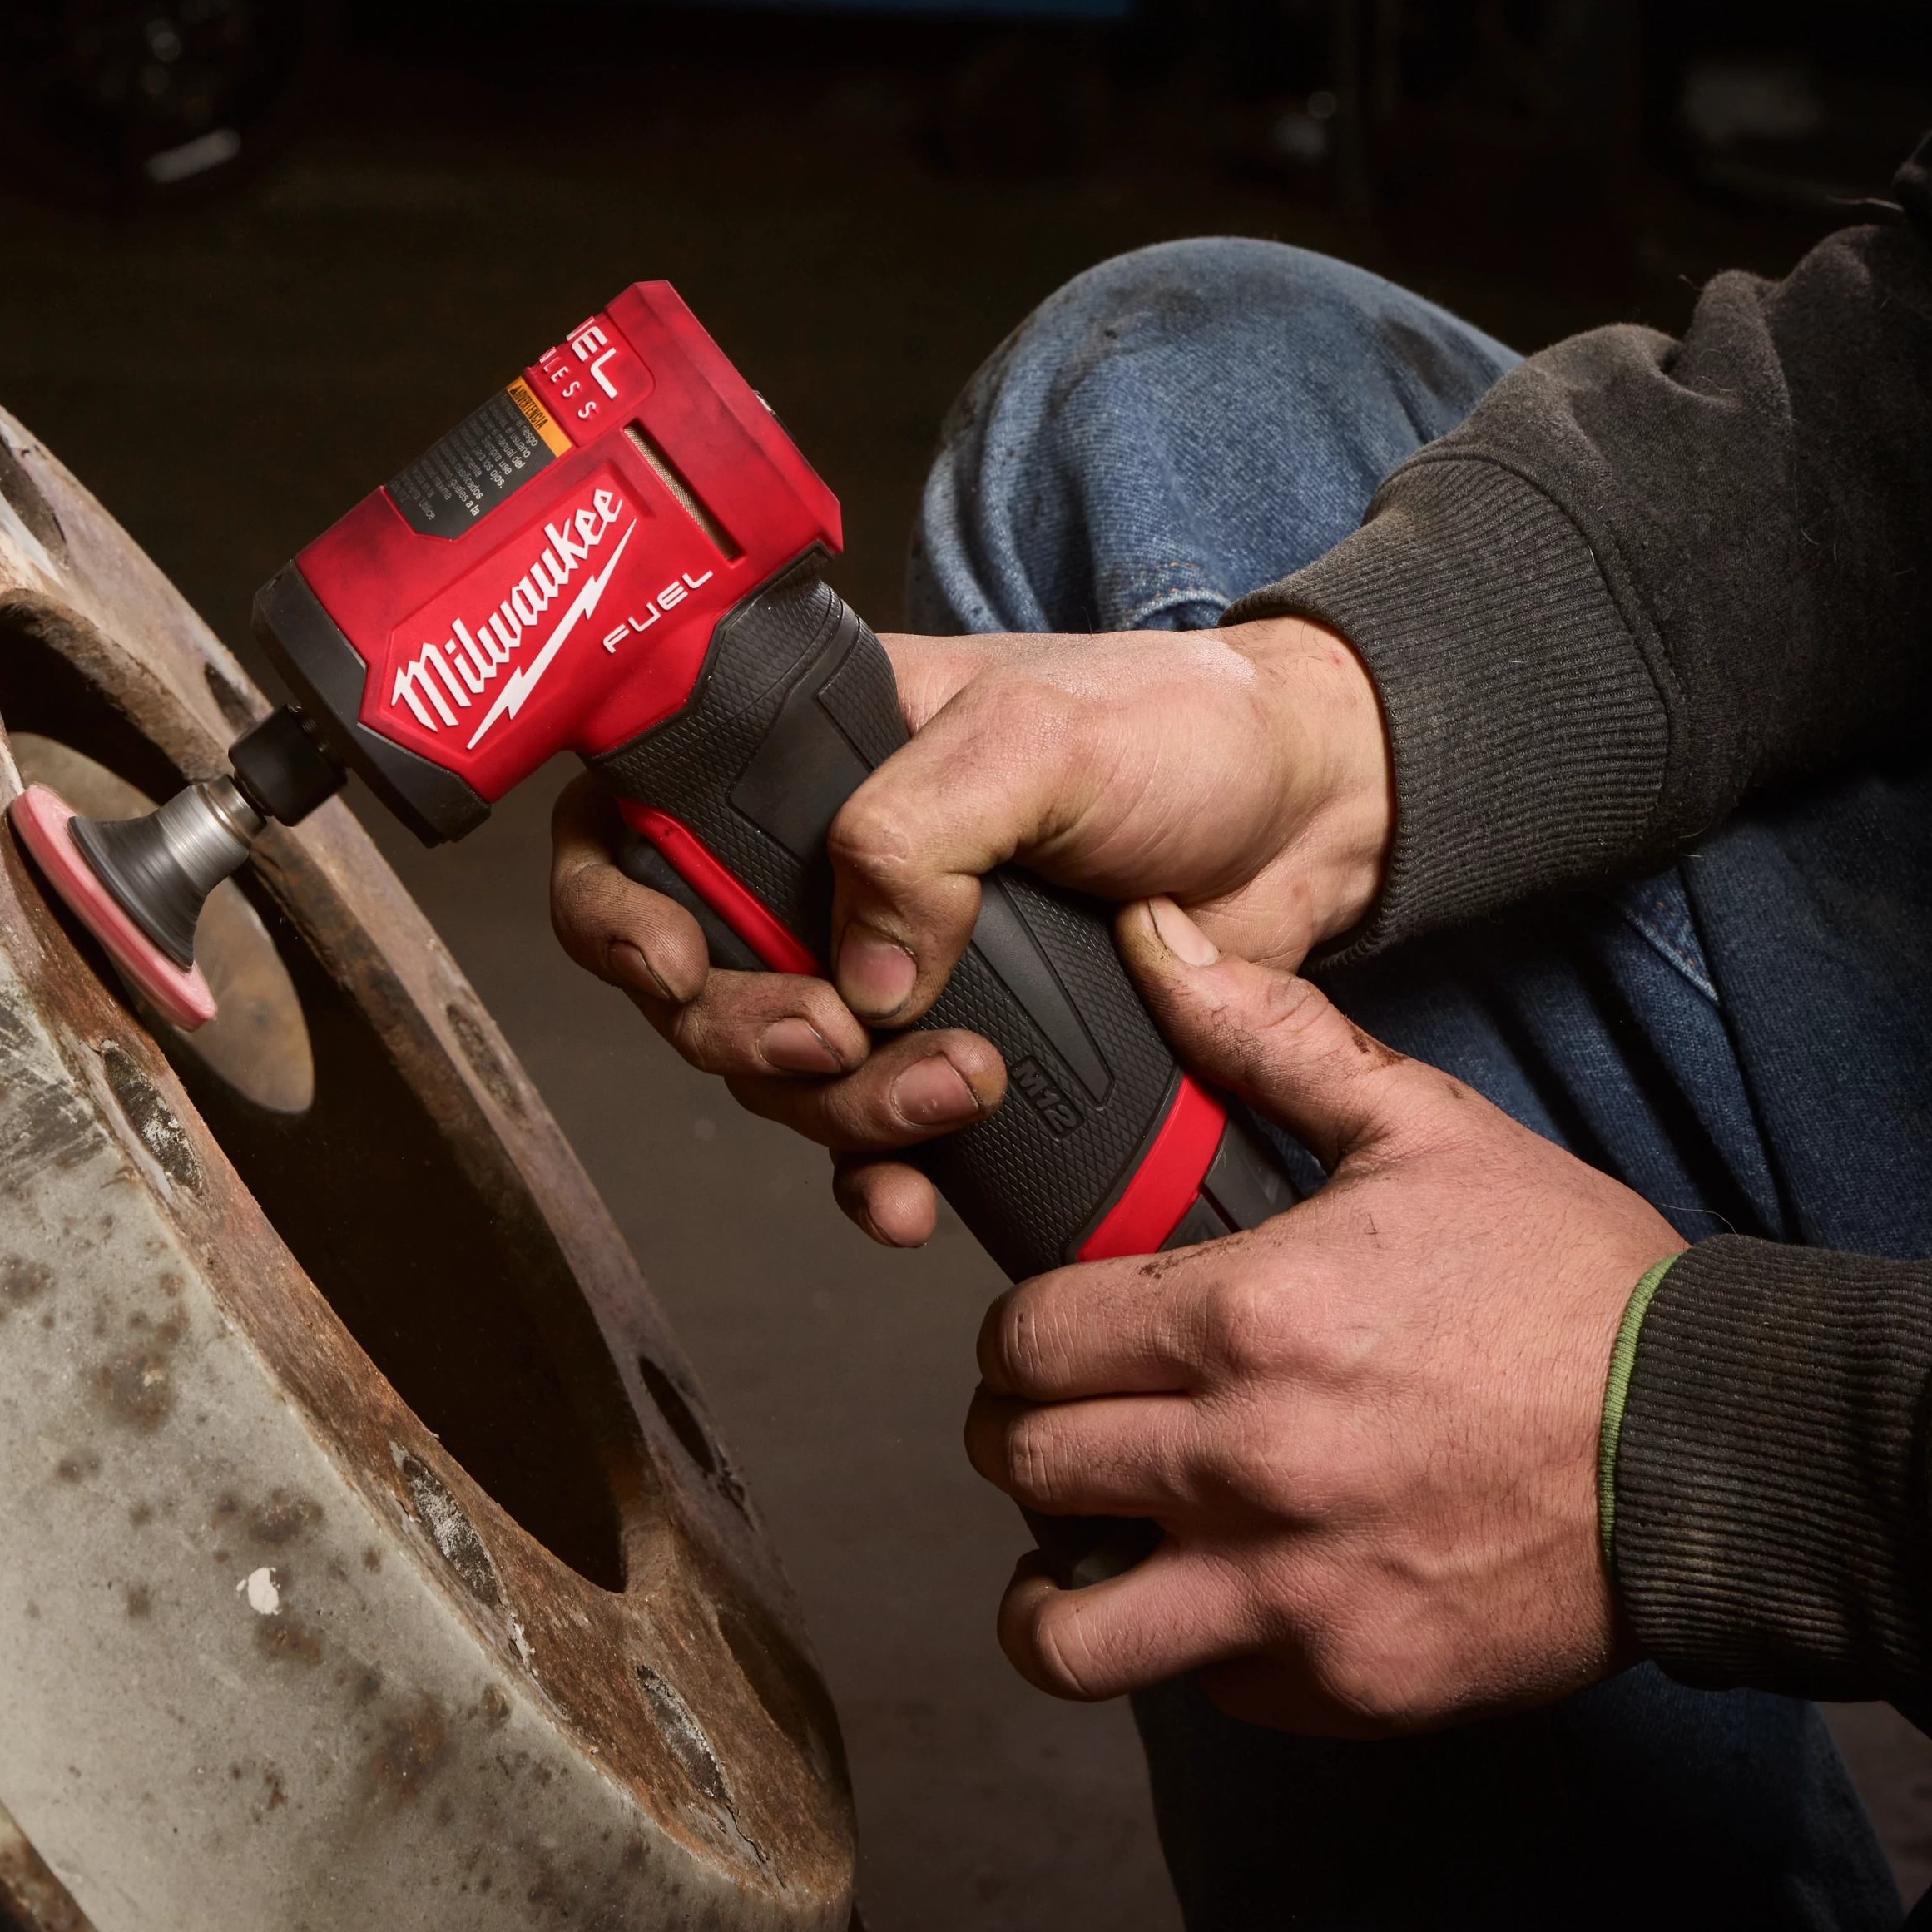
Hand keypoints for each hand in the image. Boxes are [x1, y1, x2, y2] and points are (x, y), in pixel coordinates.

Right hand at [545, 616, 1391, 1246]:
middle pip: (694, 981)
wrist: (1315, 815)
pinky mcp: (950, 1046)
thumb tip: (861, 975)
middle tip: (840, 1041)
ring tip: (957, 1092)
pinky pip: (865, 1140)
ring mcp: (882, 964)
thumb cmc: (1178, 730)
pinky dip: (877, 1179)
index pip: (633, 823)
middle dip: (750, 1035)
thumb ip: (918, 831)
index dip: (616, 910)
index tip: (676, 969)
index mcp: (806, 757)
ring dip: (842, 1109)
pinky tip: (916, 1201)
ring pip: (780, 1075)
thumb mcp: (1037, 739)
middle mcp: (819, 864)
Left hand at [971, 899, 1679, 1734]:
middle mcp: (1248, 1462)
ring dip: (1055, 1586)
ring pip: (1069, 1624)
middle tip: (1061, 1427)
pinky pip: (1201, 1685)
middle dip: (1024, 1438)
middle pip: (1027, 1465)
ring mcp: (1292, 1586)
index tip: (1047, 1340)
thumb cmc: (1576, 1288)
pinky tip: (1230, 1590)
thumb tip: (1154, 944)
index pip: (1026, 1339)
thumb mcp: (1430, 1131)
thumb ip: (1272, 1039)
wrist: (1717, 1448)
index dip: (1018, 1337)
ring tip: (1084, 1549)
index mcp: (1247, 1319)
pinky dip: (1195, 1645)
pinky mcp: (1347, 1680)